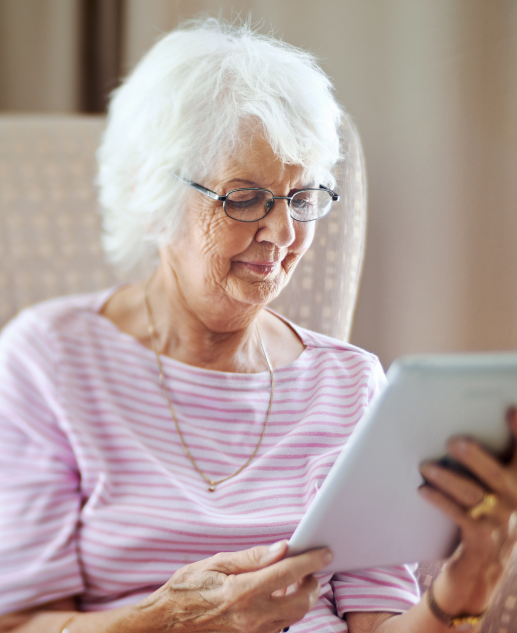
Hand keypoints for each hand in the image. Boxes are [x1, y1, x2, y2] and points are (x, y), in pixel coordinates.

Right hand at [131, 540, 331, 632]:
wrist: (167, 624)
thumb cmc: (187, 589)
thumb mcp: (216, 564)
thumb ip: (252, 557)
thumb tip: (282, 548)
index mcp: (243, 591)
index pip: (288, 572)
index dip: (310, 560)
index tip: (325, 551)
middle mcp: (253, 616)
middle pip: (302, 601)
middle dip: (313, 582)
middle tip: (311, 566)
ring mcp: (254, 632)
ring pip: (295, 616)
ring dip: (303, 596)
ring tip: (298, 577)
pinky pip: (280, 625)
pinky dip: (288, 608)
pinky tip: (280, 593)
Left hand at [418, 408, 516, 615]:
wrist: (478, 571)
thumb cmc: (479, 517)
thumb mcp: (487, 489)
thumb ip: (480, 462)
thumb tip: (451, 431)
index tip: (509, 409)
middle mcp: (515, 502)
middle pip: (498, 475)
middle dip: (476, 457)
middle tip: (453, 441)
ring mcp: (501, 524)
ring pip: (475, 496)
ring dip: (449, 479)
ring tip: (426, 466)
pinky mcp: (482, 543)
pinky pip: (461, 518)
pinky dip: (442, 502)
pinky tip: (424, 490)